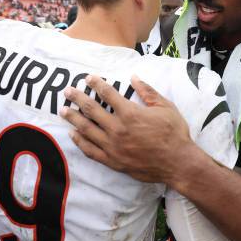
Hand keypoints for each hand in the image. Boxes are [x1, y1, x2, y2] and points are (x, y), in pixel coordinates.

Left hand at [60, 75, 195, 183]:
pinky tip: (73, 134)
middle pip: (91, 109)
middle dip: (77, 98)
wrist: (177, 163)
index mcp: (130, 113)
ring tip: (63, 110)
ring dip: (73, 118)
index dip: (96, 83)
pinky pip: (90, 150)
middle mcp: (117, 128)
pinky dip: (79, 141)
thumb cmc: (174, 134)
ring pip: (86, 129)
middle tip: (67, 91)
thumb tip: (134, 77)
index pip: (108, 94)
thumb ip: (148, 92)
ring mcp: (113, 146)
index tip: (88, 78)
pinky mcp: (112, 161)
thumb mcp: (166, 107)